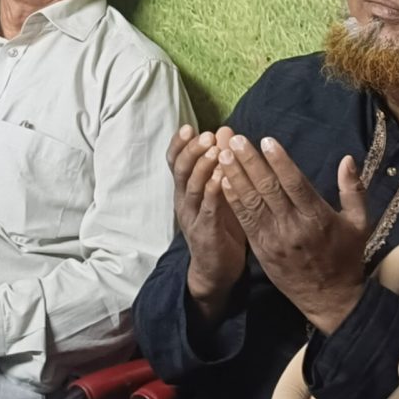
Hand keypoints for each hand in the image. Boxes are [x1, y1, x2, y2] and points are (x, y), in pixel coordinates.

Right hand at [170, 125, 247, 315]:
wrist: (215, 270)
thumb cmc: (219, 227)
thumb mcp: (217, 192)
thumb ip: (219, 163)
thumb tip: (223, 130)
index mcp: (184, 190)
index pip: (174, 162)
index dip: (179, 145)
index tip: (188, 127)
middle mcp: (183, 201)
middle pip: (180, 171)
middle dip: (191, 151)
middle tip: (206, 136)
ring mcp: (192, 217)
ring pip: (191, 188)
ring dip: (202, 167)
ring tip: (214, 151)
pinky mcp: (205, 232)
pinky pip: (207, 209)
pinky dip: (213, 192)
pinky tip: (222, 179)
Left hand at [215, 135, 368, 334]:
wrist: (329, 298)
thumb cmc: (346, 256)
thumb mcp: (359, 224)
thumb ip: (354, 191)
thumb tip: (347, 159)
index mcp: (318, 217)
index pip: (295, 183)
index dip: (279, 161)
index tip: (266, 140)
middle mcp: (293, 226)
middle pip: (268, 188)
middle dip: (250, 162)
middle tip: (235, 140)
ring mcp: (275, 238)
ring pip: (251, 202)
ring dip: (235, 176)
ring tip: (222, 154)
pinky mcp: (261, 249)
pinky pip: (245, 221)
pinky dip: (233, 201)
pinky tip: (223, 182)